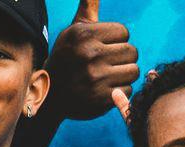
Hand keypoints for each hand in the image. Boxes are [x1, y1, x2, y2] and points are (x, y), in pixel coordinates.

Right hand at [47, 0, 138, 121]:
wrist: (50, 96)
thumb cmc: (68, 59)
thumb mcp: (74, 31)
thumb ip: (88, 6)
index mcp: (84, 35)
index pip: (124, 32)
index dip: (116, 41)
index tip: (103, 49)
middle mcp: (89, 55)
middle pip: (132, 51)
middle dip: (123, 58)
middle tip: (108, 65)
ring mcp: (95, 79)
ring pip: (133, 71)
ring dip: (125, 75)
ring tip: (110, 76)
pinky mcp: (100, 99)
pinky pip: (128, 90)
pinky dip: (120, 92)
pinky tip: (106, 90)